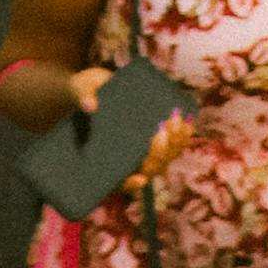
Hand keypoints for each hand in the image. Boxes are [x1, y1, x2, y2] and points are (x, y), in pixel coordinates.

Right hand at [68, 62, 194, 170]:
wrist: (96, 84)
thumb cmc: (83, 93)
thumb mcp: (79, 90)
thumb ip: (83, 97)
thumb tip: (89, 105)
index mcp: (108, 158)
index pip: (120, 180)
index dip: (131, 183)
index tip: (140, 178)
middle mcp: (128, 158)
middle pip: (149, 168)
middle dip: (159, 153)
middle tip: (160, 131)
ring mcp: (144, 148)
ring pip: (165, 157)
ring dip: (175, 142)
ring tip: (175, 118)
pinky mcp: (155, 134)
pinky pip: (173, 142)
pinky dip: (182, 134)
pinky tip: (187, 120)